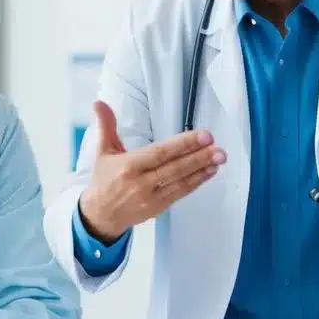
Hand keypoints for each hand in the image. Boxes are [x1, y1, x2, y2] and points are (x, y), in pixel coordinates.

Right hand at [77, 100, 224, 241]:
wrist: (100, 215)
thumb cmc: (104, 180)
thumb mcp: (102, 151)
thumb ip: (106, 126)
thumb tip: (99, 103)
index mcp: (128, 165)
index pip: (160, 153)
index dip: (183, 144)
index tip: (204, 136)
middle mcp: (140, 183)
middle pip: (174, 168)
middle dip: (198, 157)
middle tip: (218, 147)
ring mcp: (150, 197)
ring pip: (180, 181)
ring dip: (202, 169)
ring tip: (219, 158)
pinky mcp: (158, 208)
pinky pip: (180, 193)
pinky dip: (196, 182)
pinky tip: (209, 172)